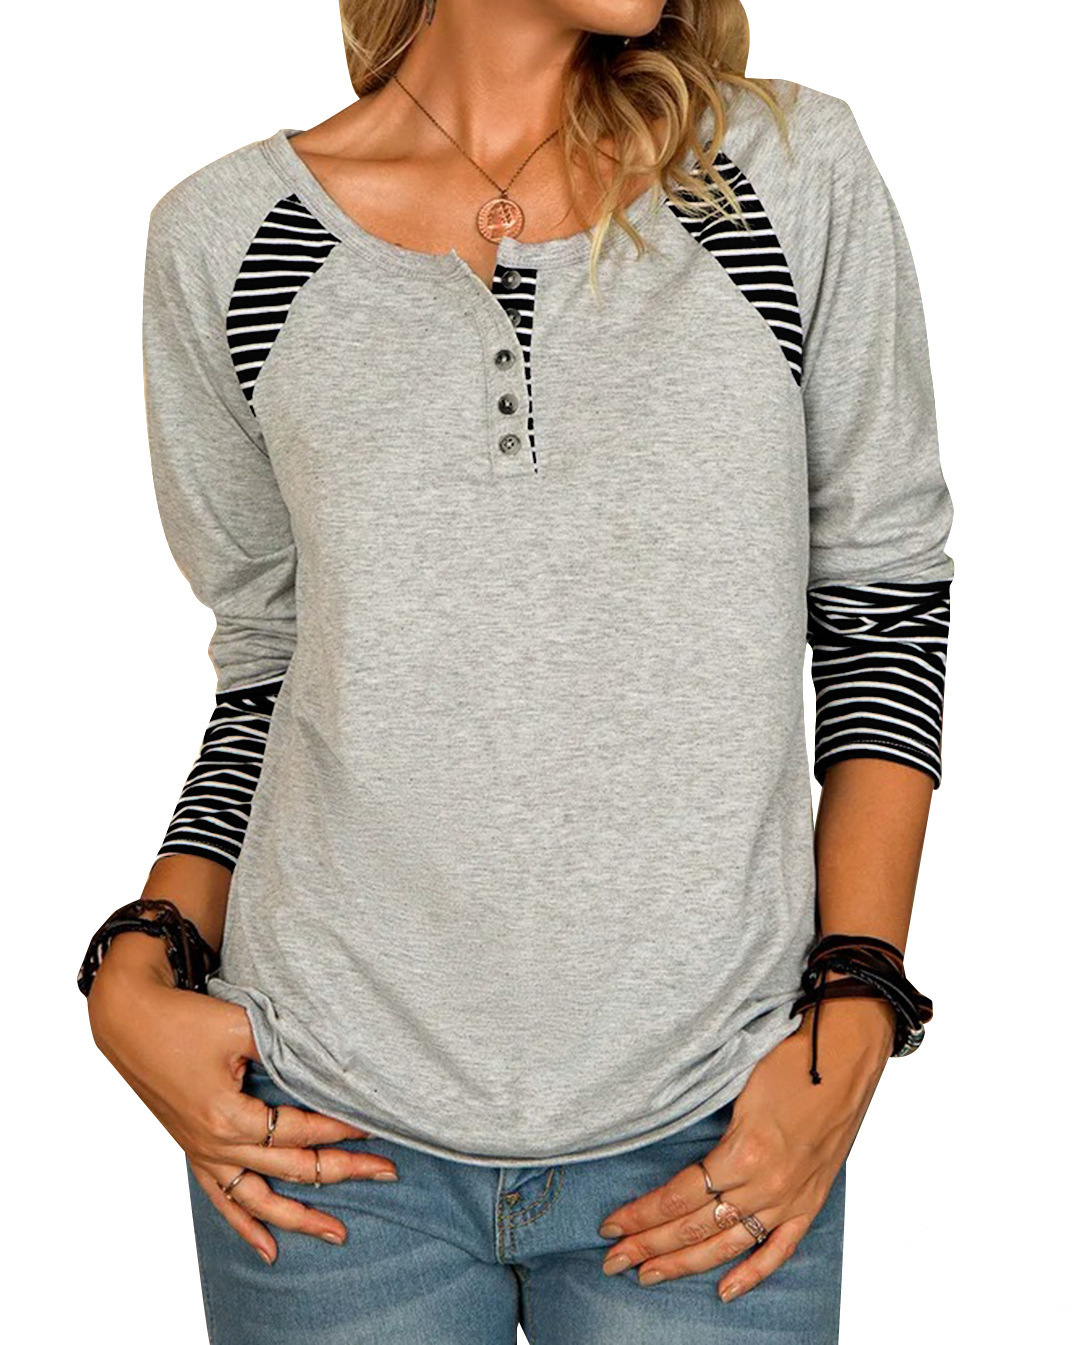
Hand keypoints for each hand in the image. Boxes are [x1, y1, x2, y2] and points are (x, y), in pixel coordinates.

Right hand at [87, 934, 397, 1264]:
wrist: (130, 1021)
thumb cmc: (184, 1019)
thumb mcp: (240, 1026)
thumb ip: (285, 1047)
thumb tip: (330, 1063)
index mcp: (228, 1117)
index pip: (300, 1131)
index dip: (340, 1129)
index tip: (375, 1127)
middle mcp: (216, 1145)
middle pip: (291, 1168)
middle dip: (343, 1171)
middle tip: (387, 1173)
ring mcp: (203, 1152)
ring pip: (258, 1200)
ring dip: (300, 1218)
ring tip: (338, 1234)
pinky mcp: (194, 1150)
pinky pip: (222, 1200)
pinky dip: (245, 1227)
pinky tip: (268, 1249)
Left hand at [595, 988, 893, 1301]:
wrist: (846, 1053)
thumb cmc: (787, 1056)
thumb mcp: (735, 1082)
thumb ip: (705, 1121)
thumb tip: (662, 1141)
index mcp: (744, 1151)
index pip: (679, 1196)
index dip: (642, 1214)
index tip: (610, 1225)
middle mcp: (766, 1184)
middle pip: (695, 1226)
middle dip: (649, 1245)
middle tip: (611, 1261)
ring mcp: (790, 1198)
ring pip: (727, 1245)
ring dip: (683, 1264)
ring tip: (647, 1276)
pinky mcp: (811, 1202)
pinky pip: (779, 1249)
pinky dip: (752, 1274)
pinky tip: (724, 1291)